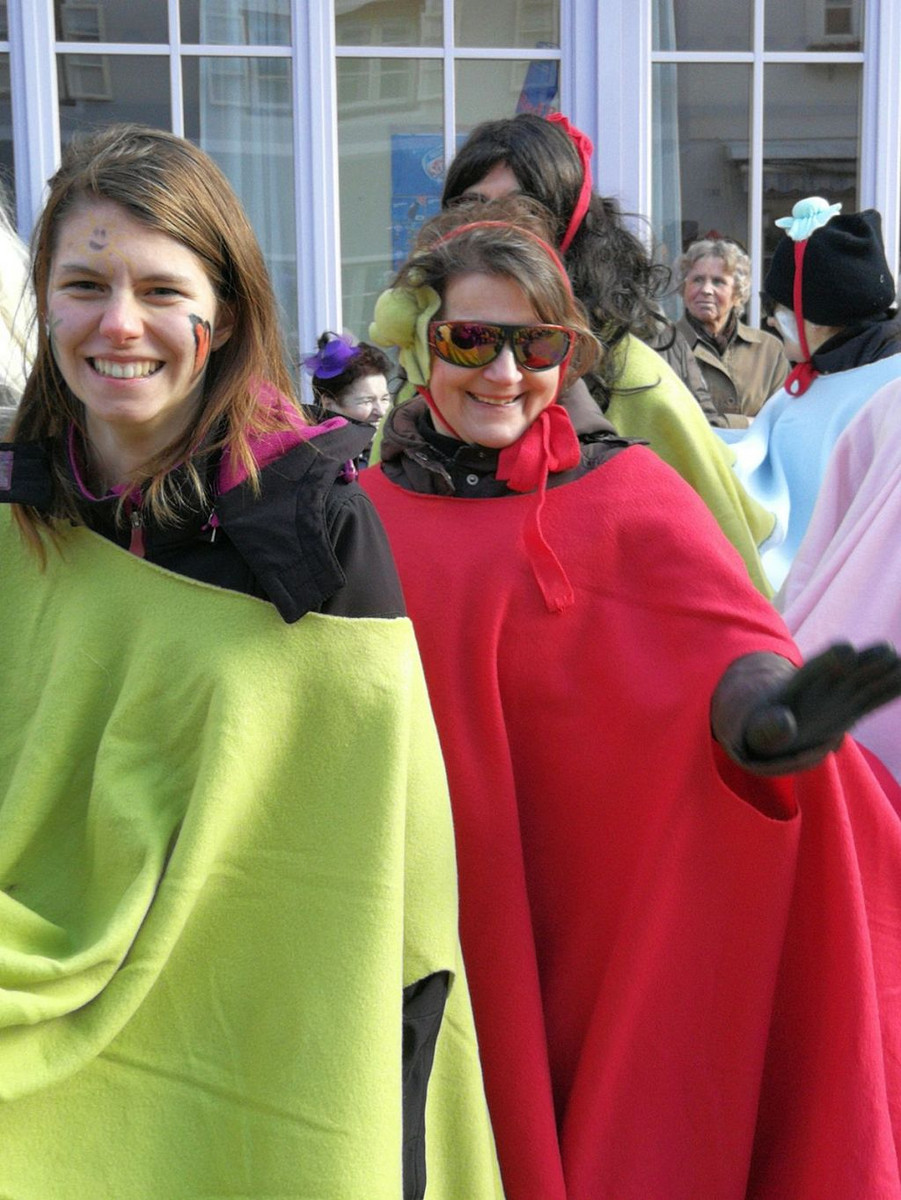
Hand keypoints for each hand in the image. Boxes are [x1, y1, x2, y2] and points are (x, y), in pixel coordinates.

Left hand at [743, 642, 900, 773]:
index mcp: (798, 683)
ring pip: (869, 680)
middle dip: (867, 660)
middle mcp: (825, 684)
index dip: (829, 658)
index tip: (845, 651)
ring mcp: (841, 695)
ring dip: (887, 672)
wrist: (772, 727)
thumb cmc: (764, 726)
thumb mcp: (761, 729)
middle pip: (849, 668)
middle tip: (888, 654)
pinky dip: (892, 690)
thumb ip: (770, 728)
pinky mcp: (854, 709)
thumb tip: (785, 724)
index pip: (814, 667)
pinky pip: (876, 698)